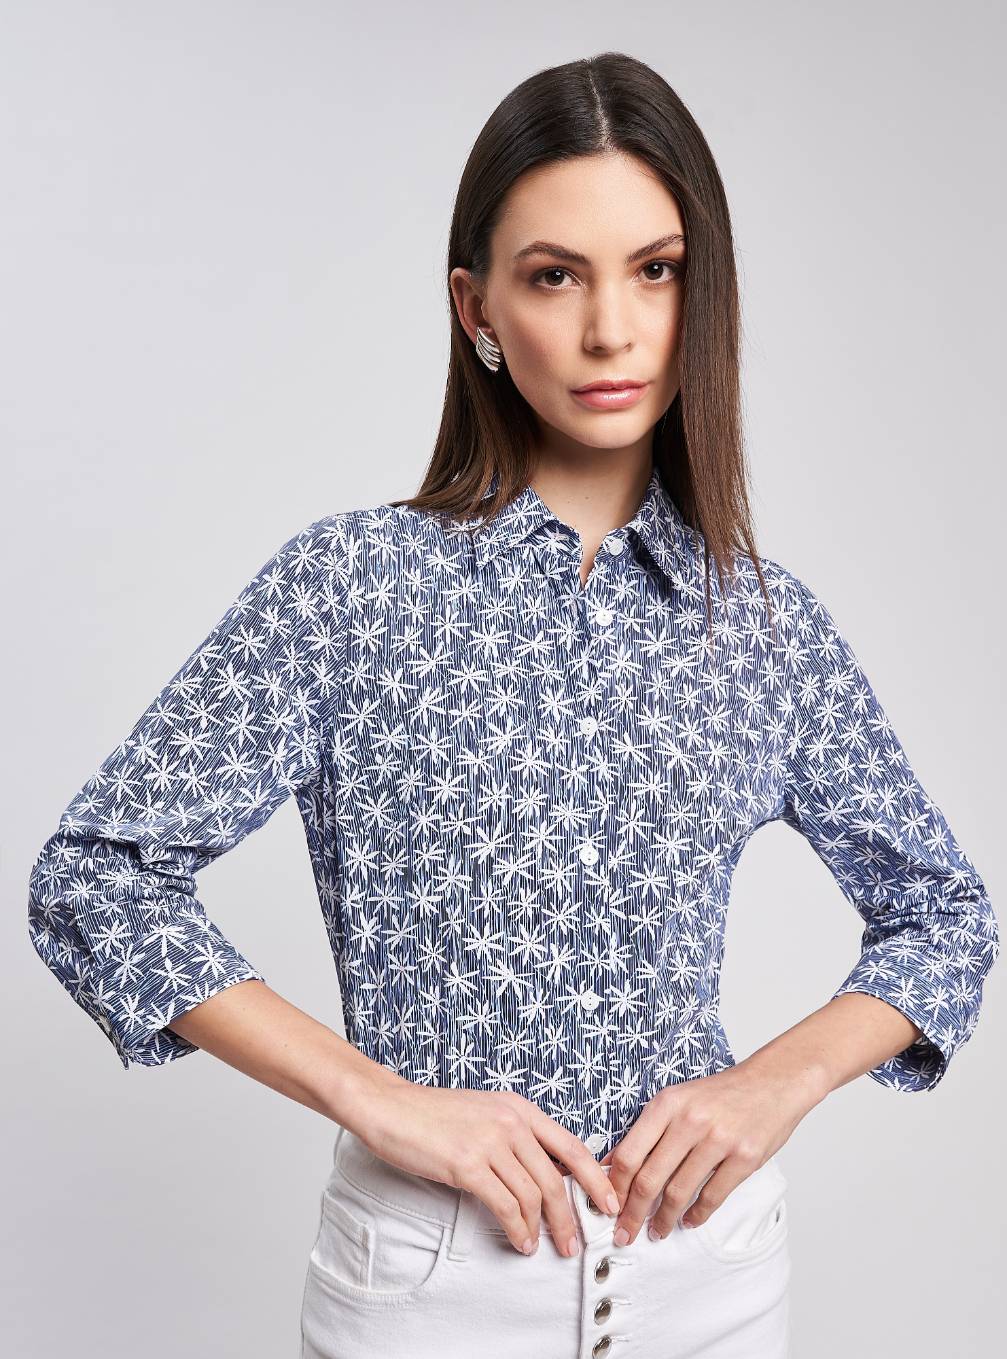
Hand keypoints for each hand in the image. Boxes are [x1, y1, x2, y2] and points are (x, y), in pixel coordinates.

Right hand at [355, 1079, 621, 1257]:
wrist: (391, 1106)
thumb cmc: (433, 1113)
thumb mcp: (485, 1112)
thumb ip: (514, 1134)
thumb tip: (542, 1172)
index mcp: (519, 1108)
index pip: (570, 1146)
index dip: (595, 1178)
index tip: (608, 1202)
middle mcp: (510, 1122)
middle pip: (555, 1178)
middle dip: (570, 1216)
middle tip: (575, 1242)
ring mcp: (489, 1142)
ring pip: (533, 1195)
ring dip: (543, 1228)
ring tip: (542, 1246)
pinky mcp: (467, 1164)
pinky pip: (506, 1206)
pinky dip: (518, 1230)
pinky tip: (520, 1241)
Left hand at [600, 1057, 823, 1245]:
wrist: (772, 1082)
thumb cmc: (720, 1094)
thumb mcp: (678, 1099)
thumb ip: (647, 1130)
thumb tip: (611, 1164)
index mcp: (667, 1103)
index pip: (629, 1154)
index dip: (615, 1187)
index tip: (609, 1207)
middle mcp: (689, 1120)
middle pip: (649, 1179)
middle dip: (633, 1214)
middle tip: (624, 1233)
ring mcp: (718, 1139)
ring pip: (679, 1193)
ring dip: (664, 1220)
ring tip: (656, 1232)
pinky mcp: (744, 1157)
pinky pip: (712, 1196)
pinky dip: (697, 1215)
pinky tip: (689, 1221)